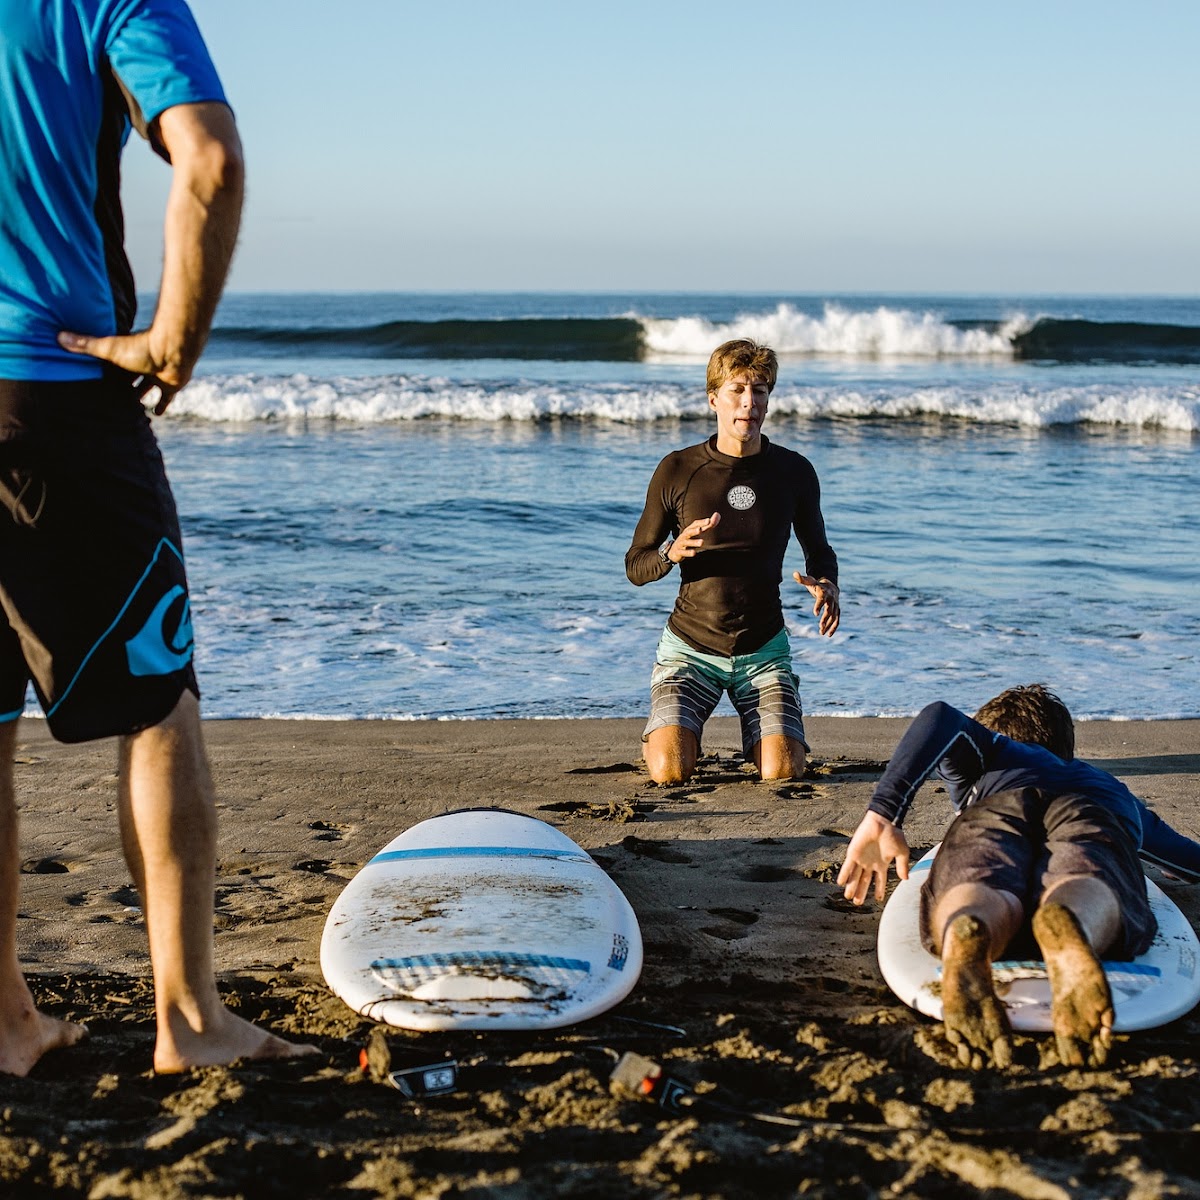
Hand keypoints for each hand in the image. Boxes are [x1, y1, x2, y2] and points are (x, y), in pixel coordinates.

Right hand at [58, 329, 188, 414]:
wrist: (173, 351)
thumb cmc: (141, 348)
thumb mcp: (109, 348)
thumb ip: (86, 345)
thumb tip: (58, 336)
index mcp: (126, 355)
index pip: (113, 365)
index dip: (105, 371)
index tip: (96, 380)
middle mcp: (142, 364)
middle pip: (129, 377)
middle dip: (122, 385)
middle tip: (111, 397)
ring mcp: (156, 375)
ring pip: (146, 387)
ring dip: (140, 394)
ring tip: (131, 407)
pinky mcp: (170, 385)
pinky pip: (165, 398)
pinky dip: (161, 406)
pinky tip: (156, 414)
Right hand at [668, 511, 719, 562]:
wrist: (673, 552)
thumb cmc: (687, 540)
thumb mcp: (697, 532)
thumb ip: (708, 525)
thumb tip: (718, 515)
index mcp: (689, 530)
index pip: (695, 524)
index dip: (701, 523)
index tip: (708, 520)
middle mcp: (684, 536)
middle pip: (689, 532)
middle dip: (694, 531)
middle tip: (700, 529)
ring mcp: (681, 544)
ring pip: (686, 542)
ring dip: (693, 542)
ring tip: (702, 542)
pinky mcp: (679, 552)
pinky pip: (683, 552)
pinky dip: (688, 552)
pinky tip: (694, 553)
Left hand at [794, 573, 839, 635]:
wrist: (831, 586)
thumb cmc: (817, 585)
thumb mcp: (810, 581)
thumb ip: (802, 579)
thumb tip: (794, 573)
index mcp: (824, 592)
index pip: (821, 599)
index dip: (819, 606)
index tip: (815, 614)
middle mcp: (831, 599)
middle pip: (830, 610)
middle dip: (825, 619)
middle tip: (820, 627)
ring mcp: (836, 606)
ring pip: (834, 617)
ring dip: (829, 625)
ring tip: (821, 633)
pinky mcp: (837, 611)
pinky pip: (837, 620)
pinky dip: (834, 627)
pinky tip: (828, 635)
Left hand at [836, 810, 909, 904]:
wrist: (884, 821)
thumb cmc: (893, 834)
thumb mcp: (902, 852)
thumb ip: (902, 866)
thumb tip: (905, 879)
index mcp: (882, 863)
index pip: (879, 880)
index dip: (878, 890)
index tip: (877, 900)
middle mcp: (870, 862)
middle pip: (864, 881)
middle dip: (861, 892)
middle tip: (857, 903)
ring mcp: (861, 858)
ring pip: (855, 876)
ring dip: (852, 887)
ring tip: (848, 897)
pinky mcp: (853, 852)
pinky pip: (847, 866)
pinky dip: (844, 874)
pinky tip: (840, 883)